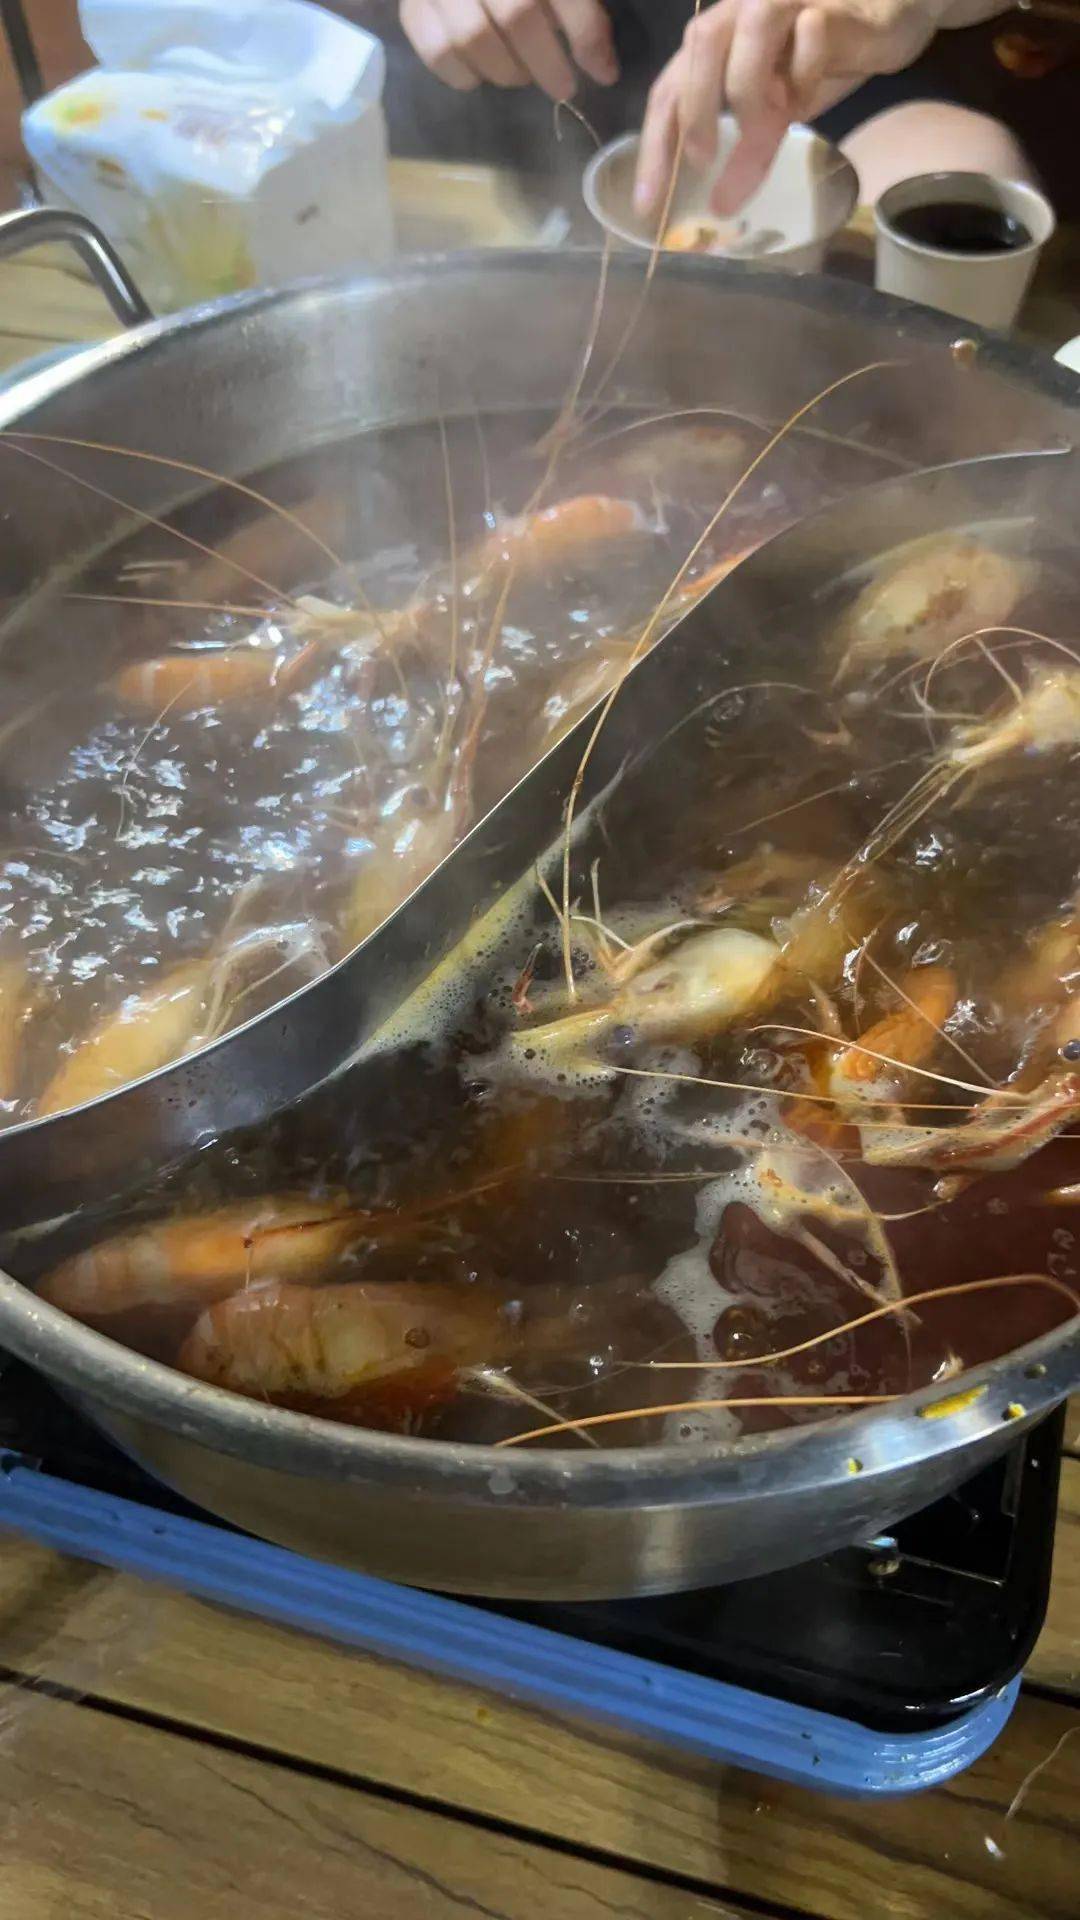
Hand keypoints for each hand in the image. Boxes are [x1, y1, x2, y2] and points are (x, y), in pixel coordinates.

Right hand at [400, 0, 618, 98]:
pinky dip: (462, 75)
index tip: (604, 73)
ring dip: (506, 71)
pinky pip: (436, 50)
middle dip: (548, 64)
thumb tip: (602, 64)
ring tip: (521, 75)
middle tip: (562, 86)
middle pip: (518, 16)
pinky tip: (480, 75)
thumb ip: (579, 6)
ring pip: (473, 38)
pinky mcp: (413, 4)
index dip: (587, 35)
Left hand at [635, 0, 951, 219]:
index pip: (669, 88)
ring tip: (764, 125)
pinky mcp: (831, 6)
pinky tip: (811, 94)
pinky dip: (804, 74)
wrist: (893, 12)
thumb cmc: (827, 55)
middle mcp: (743, 8)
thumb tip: (721, 206)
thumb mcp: (780, 111)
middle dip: (695, 112)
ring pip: (749, 31)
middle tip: (704, 162)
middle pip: (698, 47)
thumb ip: (749, 148)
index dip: (655, 147)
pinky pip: (811, 37)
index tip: (649, 205)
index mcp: (719, 36)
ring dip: (748, 89)